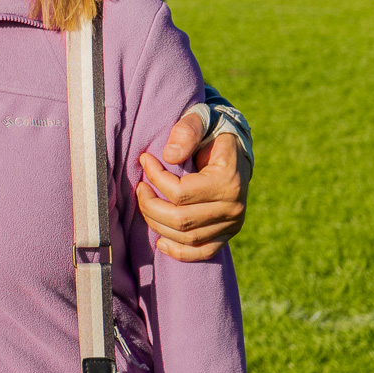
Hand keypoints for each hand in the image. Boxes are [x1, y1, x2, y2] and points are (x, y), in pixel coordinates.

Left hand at [135, 106, 249, 262]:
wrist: (234, 150)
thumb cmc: (212, 132)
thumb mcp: (201, 120)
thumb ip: (186, 131)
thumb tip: (168, 156)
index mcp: (229, 181)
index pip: (181, 193)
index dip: (155, 178)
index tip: (144, 160)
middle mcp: (234, 208)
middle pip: (180, 220)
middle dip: (150, 205)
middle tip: (139, 187)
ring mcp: (232, 225)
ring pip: (186, 238)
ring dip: (157, 224)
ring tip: (146, 202)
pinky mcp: (227, 236)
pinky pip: (202, 253)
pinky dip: (178, 251)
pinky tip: (160, 240)